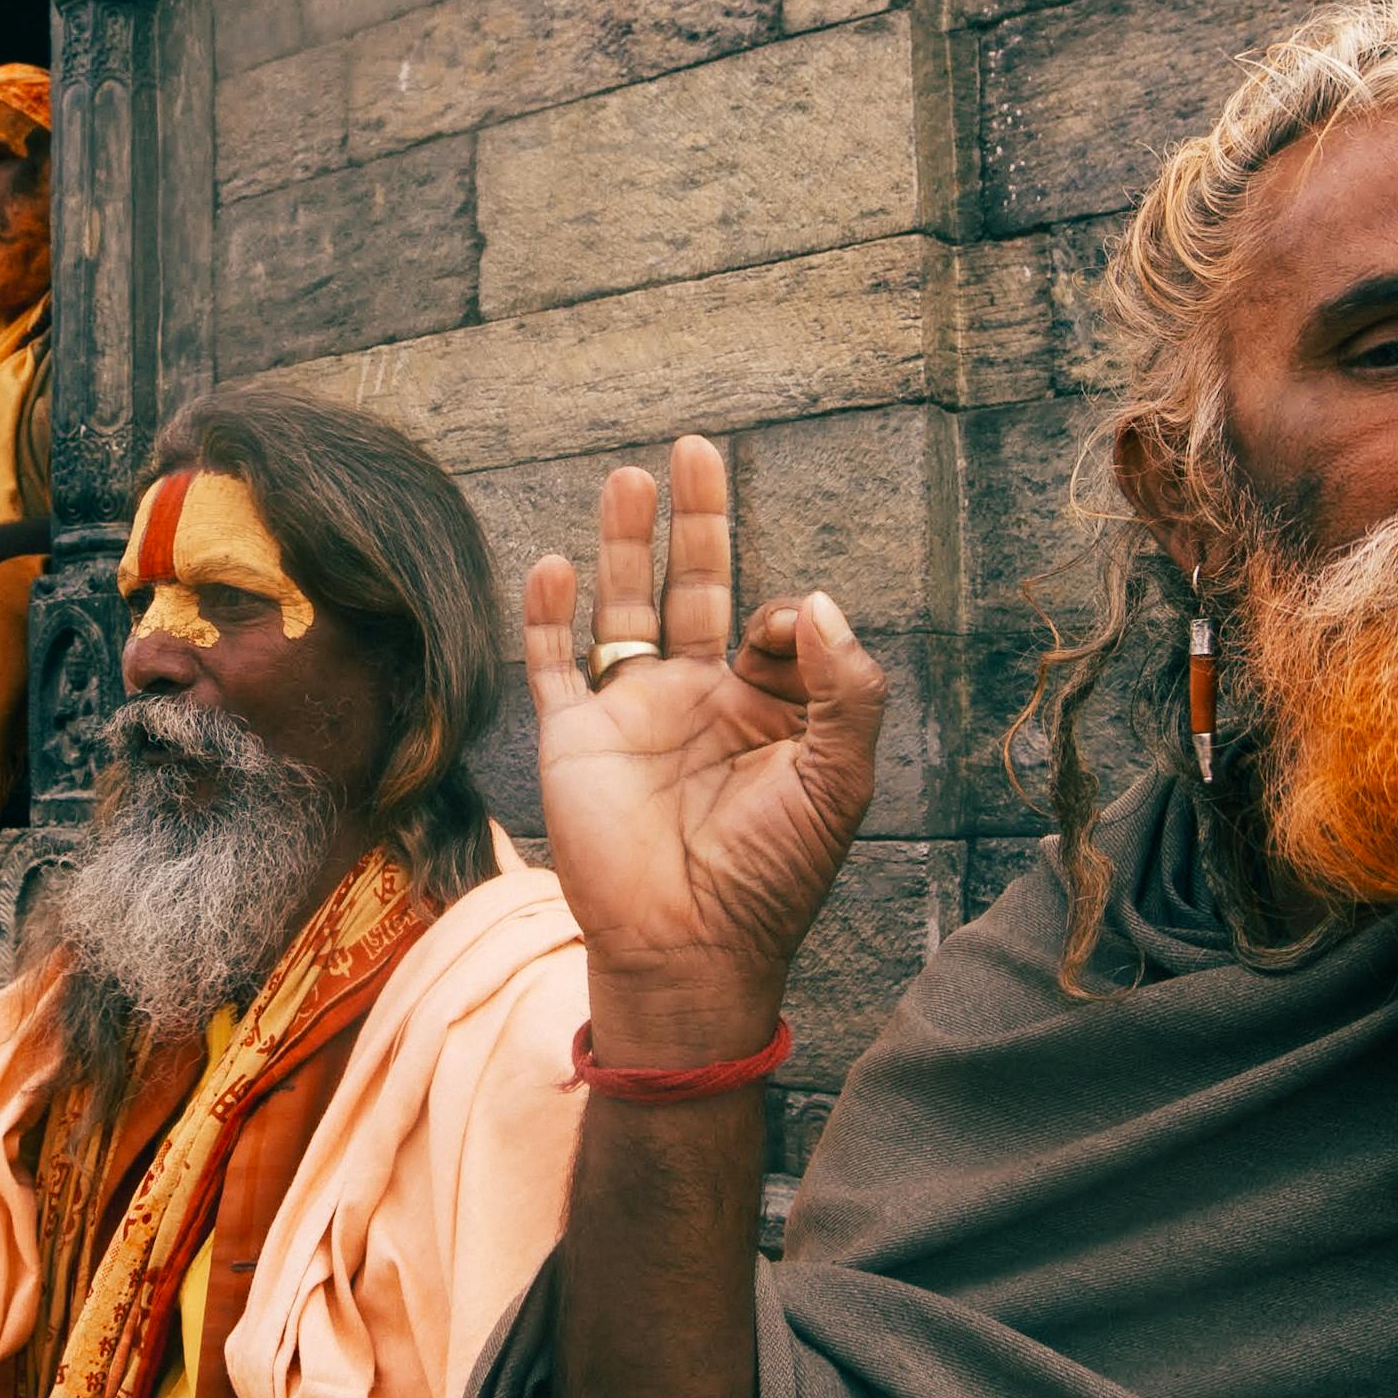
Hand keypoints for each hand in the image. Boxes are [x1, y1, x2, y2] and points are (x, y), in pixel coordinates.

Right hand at [524, 436, 885, 1061]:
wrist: (688, 949)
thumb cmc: (772, 875)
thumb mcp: (841, 780)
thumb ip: (848, 689)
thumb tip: (816, 600)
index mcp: (768, 711)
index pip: (777, 626)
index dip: (789, 617)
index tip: (783, 637)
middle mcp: (699, 700)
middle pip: (698, 586)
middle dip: (700, 521)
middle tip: (699, 448)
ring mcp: (633, 715)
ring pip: (627, 607)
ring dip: (628, 543)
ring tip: (632, 475)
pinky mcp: (574, 739)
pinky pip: (555, 663)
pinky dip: (549, 615)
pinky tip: (556, 563)